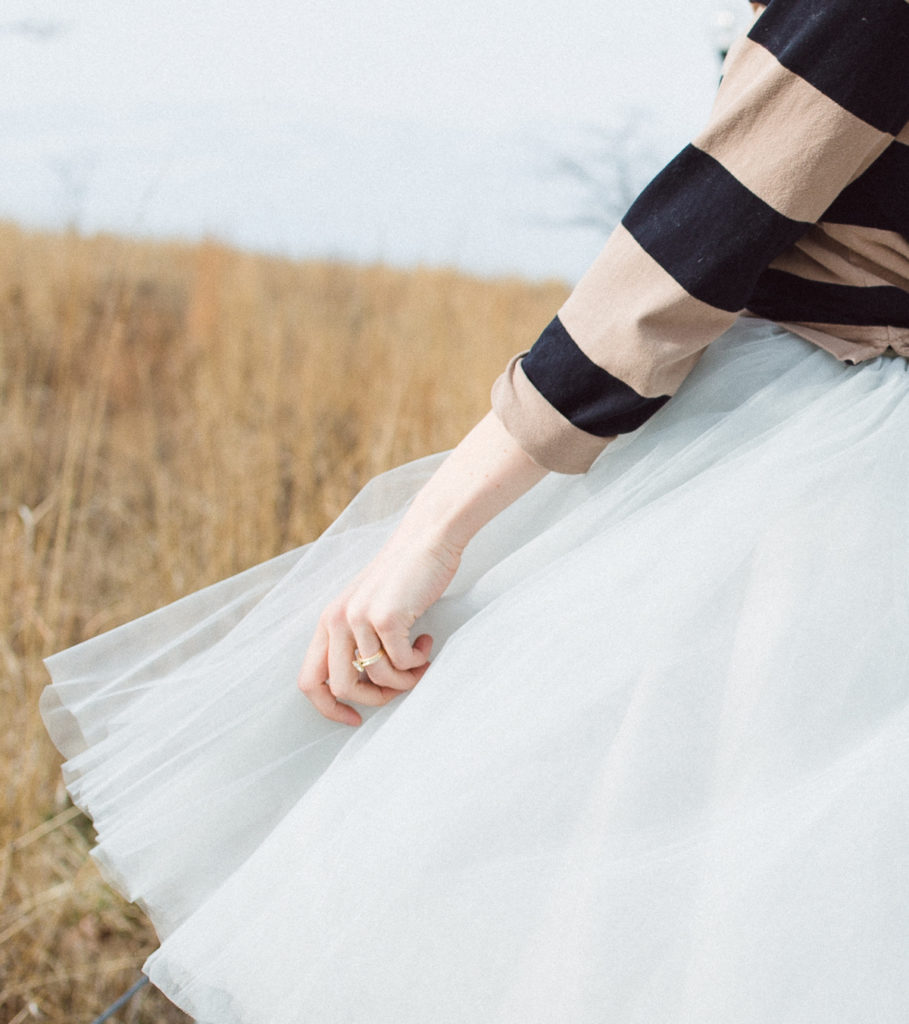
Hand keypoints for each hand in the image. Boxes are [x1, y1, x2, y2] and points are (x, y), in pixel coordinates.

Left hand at [297, 525, 461, 724]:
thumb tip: (367, 688)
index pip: (309, 681)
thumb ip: (359, 641)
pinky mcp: (386, 617)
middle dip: (374, 698)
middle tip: (400, 688)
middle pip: (341, 687)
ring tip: (421, 662)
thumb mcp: (369, 608)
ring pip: (376, 678)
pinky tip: (427, 642)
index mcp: (328, 621)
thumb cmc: (405, 577)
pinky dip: (418, 662)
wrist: (428, 539)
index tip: (354, 719)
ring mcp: (359, 617)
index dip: (329, 709)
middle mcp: (336, 620)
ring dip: (405, 680)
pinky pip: (401, 663)